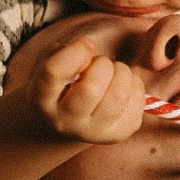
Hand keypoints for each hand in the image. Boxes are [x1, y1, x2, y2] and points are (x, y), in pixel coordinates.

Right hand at [25, 26, 145, 144]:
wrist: (67, 123)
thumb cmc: (61, 85)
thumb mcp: (53, 65)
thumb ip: (66, 54)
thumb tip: (90, 50)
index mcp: (43, 99)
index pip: (54, 72)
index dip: (76, 51)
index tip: (87, 45)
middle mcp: (66, 121)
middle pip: (91, 88)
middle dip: (103, 64)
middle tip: (101, 63)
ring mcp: (93, 133)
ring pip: (119, 95)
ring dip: (123, 72)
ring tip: (114, 71)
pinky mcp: (118, 135)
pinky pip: (137, 102)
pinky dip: (135, 84)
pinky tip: (123, 85)